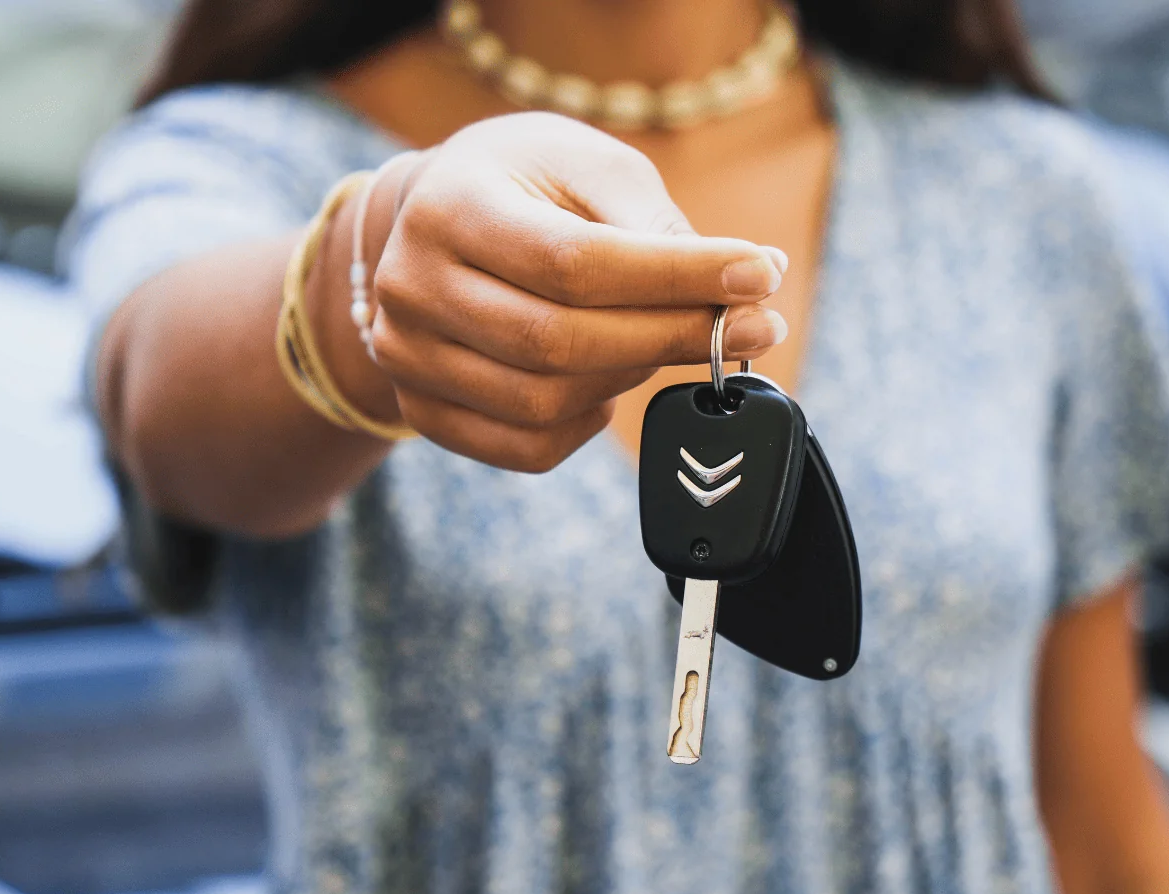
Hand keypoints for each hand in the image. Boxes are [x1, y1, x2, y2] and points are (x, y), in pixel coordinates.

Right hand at [365, 112, 787, 471]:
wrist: (435, 219)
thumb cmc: (528, 186)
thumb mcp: (590, 169)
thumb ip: (656, 225)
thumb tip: (752, 280)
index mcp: (450, 206)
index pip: (573, 262)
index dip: (674, 277)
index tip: (760, 275)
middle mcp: (410, 286)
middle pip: (559, 341)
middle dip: (672, 337)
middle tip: (752, 326)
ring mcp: (408, 356)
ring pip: (546, 402)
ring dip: (632, 377)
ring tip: (667, 338)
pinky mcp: (425, 409)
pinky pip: (528, 448)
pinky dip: (588, 424)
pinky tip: (610, 381)